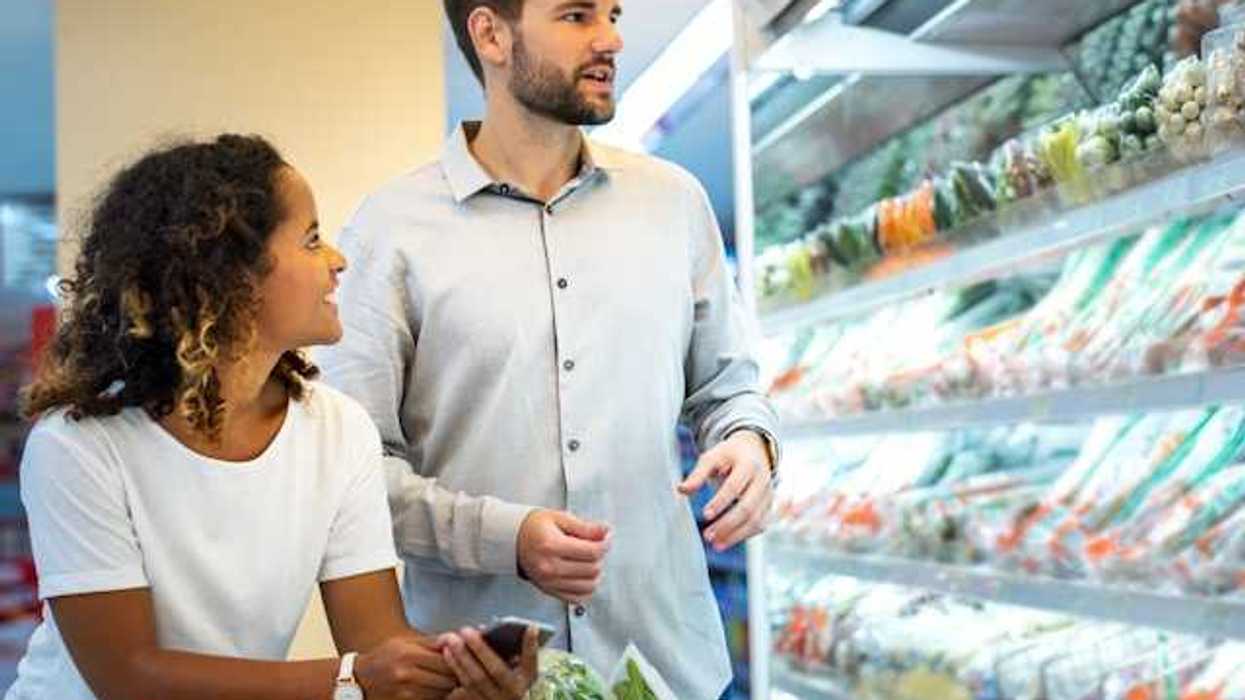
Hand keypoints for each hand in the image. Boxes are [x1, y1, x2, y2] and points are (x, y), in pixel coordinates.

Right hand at [354, 633, 457, 699]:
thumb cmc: (385, 657)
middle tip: (460, 672)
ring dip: (448, 688)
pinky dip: (437, 696)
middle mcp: (406, 675)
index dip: (459, 660)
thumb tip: (457, 638)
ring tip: (448, 681)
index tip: (463, 659)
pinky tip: (434, 689)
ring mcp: (405, 693)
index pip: (446, 661)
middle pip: (447, 680)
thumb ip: (431, 642)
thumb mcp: (404, 642)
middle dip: (456, 676)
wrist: (358, 680)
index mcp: (408, 655)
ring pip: (442, 693)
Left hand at [439, 626, 538, 699]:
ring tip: (452, 640)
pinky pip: (463, 686)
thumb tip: (510, 628)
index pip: (529, 662)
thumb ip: (518, 652)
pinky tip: (448, 654)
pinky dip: (456, 668)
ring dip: (462, 658)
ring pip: (475, 680)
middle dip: (480, 649)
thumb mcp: (521, 671)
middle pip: (495, 670)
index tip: (531, 627)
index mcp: (523, 683)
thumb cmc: (510, 682)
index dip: (530, 646)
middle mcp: (510, 694)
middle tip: (466, 630)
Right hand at [517, 509, 610, 603]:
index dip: (606, 543)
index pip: (592, 552)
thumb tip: (605, 532)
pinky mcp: (549, 591)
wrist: (513, 539)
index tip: (607, 537)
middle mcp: (549, 567)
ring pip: (589, 586)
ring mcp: (549, 582)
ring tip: (588, 560)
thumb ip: (585, 527)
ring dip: (595, 573)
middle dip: (600, 556)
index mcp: (552, 546)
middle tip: (595, 545)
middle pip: (592, 569)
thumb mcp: (559, 518)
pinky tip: (583, 575)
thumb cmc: (534, 527)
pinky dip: (586, 588)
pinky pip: (577, 598)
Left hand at [677, 431, 774, 550]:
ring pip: (756, 520)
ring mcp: (768, 495)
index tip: (705, 514)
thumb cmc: (729, 455)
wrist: (753, 449)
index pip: (735, 486)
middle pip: (748, 507)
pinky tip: (726, 541)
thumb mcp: (712, 457)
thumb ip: (697, 474)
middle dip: (727, 524)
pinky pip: (760, 525)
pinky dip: (744, 536)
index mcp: (748, 464)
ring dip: (736, 535)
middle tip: (707, 535)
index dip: (720, 502)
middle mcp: (762, 480)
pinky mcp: (768, 506)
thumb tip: (682, 490)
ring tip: (715, 544)